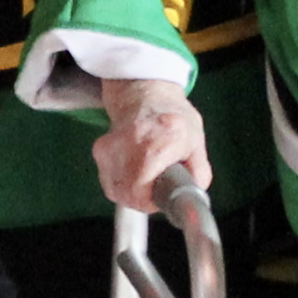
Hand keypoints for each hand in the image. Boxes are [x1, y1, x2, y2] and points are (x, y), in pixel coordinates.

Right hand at [90, 79, 210, 210]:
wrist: (146, 96)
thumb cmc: (173, 120)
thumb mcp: (196, 145)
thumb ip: (198, 175)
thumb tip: (192, 198)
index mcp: (158, 144)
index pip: (139, 191)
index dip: (150, 201)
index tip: (160, 196)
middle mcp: (130, 144)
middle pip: (126, 194)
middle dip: (142, 200)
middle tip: (154, 188)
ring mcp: (111, 147)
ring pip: (115, 191)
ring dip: (130, 193)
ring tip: (144, 176)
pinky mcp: (100, 151)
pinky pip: (109, 182)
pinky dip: (120, 183)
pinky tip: (133, 170)